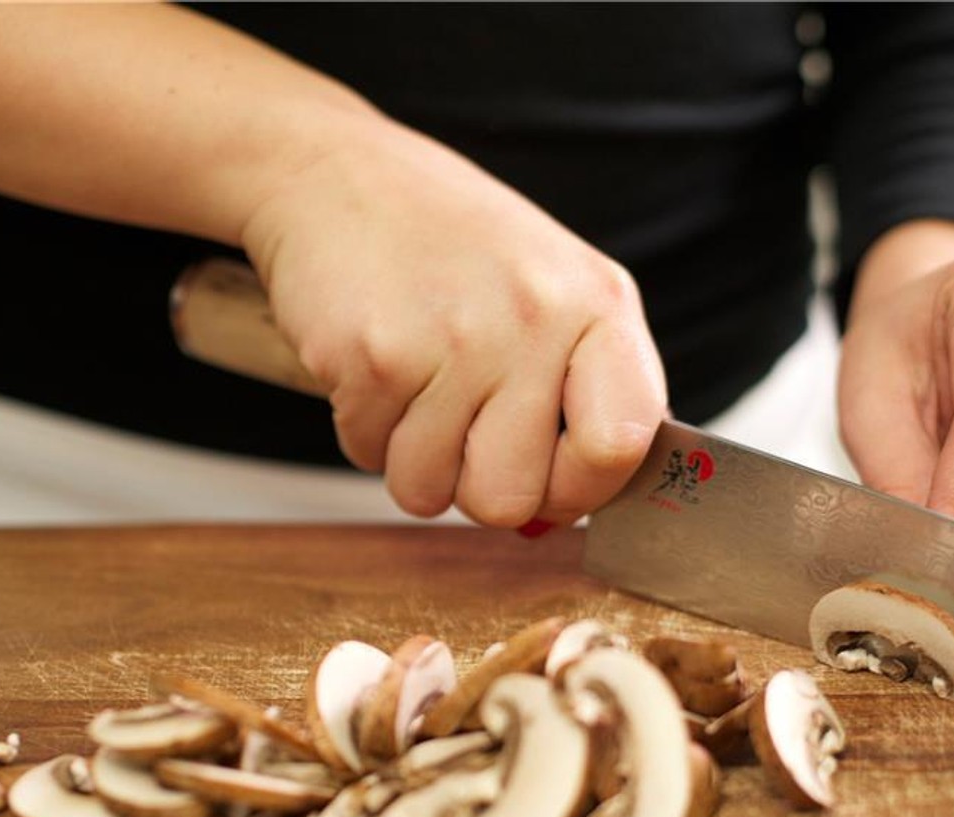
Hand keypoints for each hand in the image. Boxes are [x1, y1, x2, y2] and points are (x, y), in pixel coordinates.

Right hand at [240, 116, 665, 527]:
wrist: (334, 174)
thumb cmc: (452, 244)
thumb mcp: (555, 292)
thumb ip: (588, 393)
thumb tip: (586, 504)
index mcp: (600, 305)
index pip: (620, 447)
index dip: (581, 488)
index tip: (555, 478)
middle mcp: (534, 320)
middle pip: (512, 499)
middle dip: (478, 487)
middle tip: (466, 430)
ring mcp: (453, 339)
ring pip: (430, 492)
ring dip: (414, 461)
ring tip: (418, 385)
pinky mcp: (371, 356)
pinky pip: (369, 457)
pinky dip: (365, 429)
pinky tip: (378, 365)